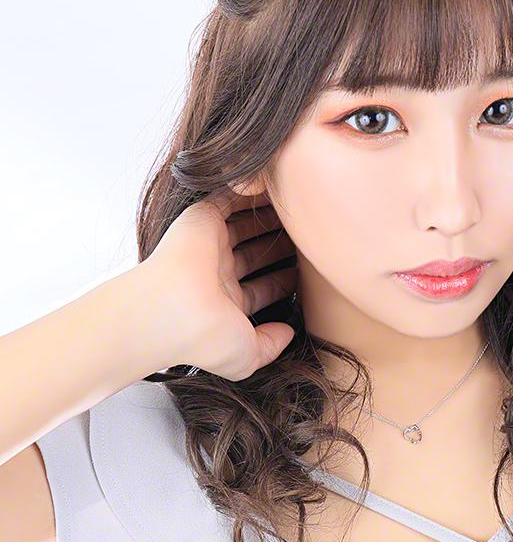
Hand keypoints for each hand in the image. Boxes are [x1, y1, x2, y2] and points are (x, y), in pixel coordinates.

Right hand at [143, 187, 297, 381]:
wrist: (175, 311)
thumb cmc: (207, 337)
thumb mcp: (249, 355)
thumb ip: (271, 345)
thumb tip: (287, 333)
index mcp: (225, 303)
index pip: (260, 288)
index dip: (282, 280)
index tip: (306, 273)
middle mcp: (217, 273)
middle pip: (254, 253)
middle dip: (279, 245)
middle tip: (307, 235)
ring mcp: (210, 245)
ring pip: (245, 224)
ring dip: (269, 216)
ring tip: (298, 207)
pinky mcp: (203, 219)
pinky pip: (230, 197)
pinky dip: (249, 189)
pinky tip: (274, 186)